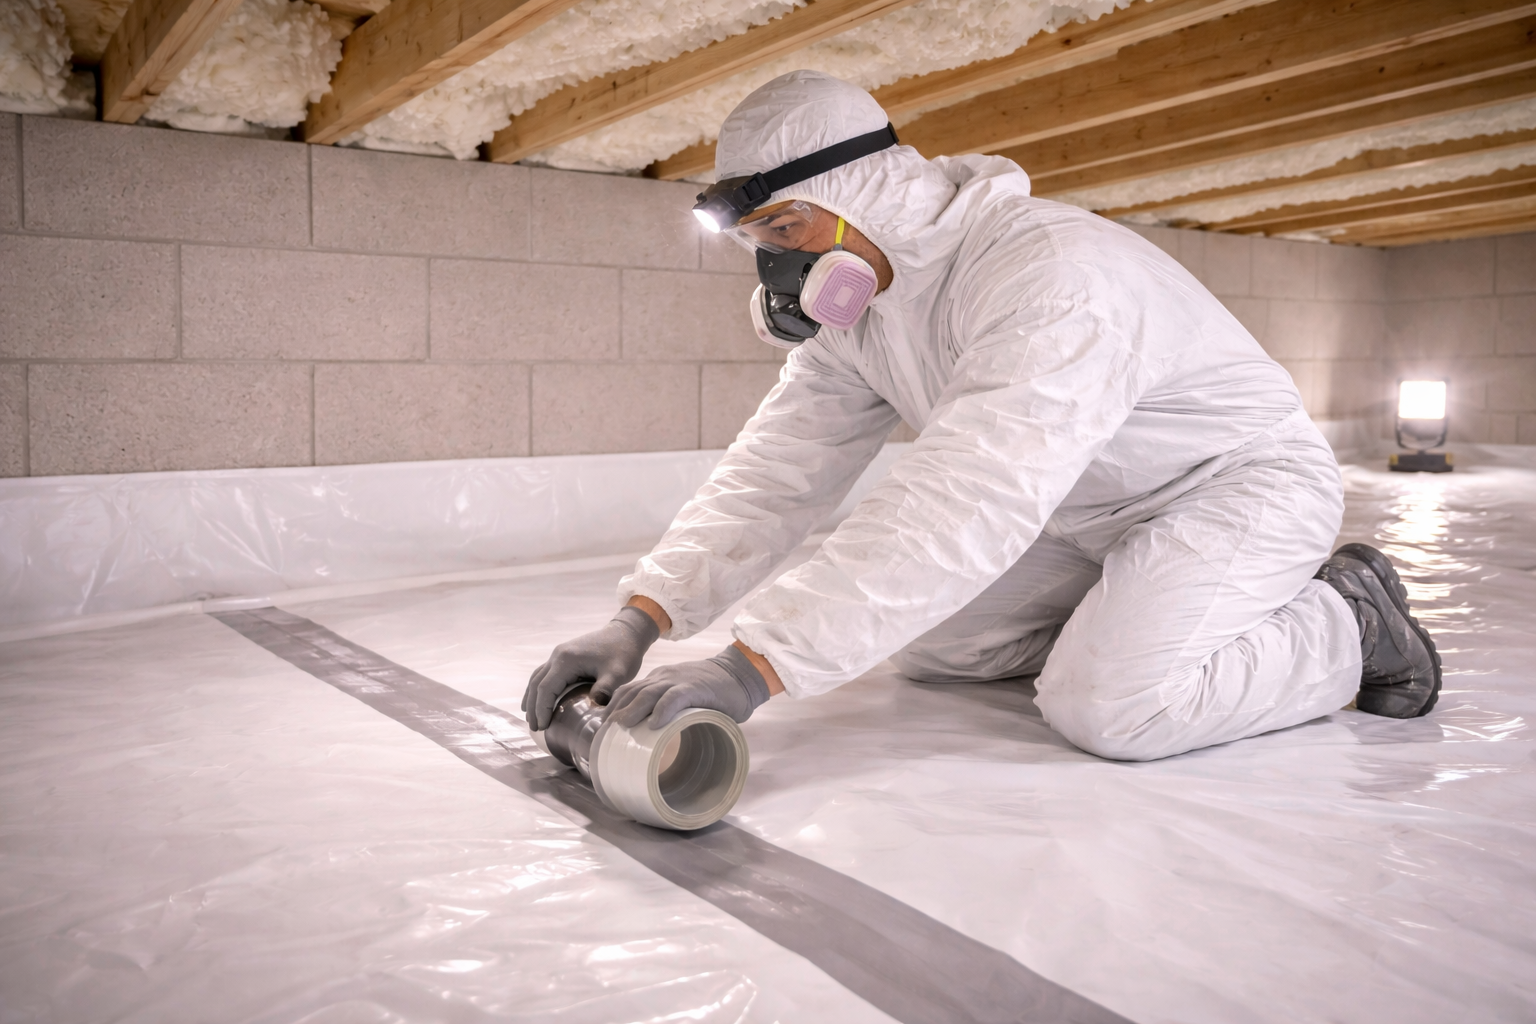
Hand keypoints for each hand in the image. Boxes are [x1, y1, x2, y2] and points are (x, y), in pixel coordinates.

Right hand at [523, 605, 660, 730]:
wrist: (626, 632)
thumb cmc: (622, 652)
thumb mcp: (618, 673)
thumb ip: (605, 689)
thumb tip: (594, 706)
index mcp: (566, 660)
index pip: (546, 688)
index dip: (541, 708)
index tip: (542, 726)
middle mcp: (558, 656)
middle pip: (537, 684)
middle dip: (534, 707)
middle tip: (535, 728)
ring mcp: (559, 654)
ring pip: (537, 678)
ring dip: (532, 698)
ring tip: (532, 719)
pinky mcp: (564, 656)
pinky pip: (545, 674)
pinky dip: (538, 688)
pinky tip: (538, 700)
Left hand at [608, 644, 770, 727]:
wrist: (741, 674)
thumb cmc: (715, 692)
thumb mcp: (685, 697)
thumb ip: (670, 711)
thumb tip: (653, 740)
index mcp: (660, 680)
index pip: (629, 690)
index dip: (613, 706)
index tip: (602, 727)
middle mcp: (664, 678)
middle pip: (632, 692)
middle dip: (615, 710)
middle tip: (603, 731)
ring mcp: (679, 682)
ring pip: (648, 693)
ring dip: (632, 710)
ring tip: (619, 726)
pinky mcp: (696, 688)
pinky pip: (674, 697)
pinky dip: (663, 710)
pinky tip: (654, 724)